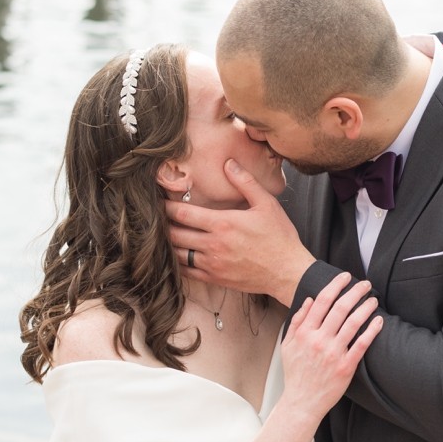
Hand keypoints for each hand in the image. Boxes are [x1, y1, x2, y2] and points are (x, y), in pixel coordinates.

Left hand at [168, 160, 316, 304]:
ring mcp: (213, 264)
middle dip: (162, 225)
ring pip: (177, 254)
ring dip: (167, 245)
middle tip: (153, 218)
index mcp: (223, 223)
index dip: (165, 207)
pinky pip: (187, 272)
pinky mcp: (216, 278)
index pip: (183, 214)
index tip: (157, 201)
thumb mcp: (267, 204)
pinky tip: (175, 256)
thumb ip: (245, 182)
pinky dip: (176, 264)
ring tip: (161, 236)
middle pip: (174, 234)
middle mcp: (213, 245)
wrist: (288, 272)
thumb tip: (228, 163)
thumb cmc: (280, 238)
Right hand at [279, 273, 382, 420]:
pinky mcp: (346, 367)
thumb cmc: (296, 374)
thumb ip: (297, 321)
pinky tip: (378, 321)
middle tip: (365, 284)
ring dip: (366, 307)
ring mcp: (333, 354)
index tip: (345, 277)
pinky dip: (372, 330)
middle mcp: (319, 340)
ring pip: (353, 323)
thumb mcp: (287, 345)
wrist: (302, 401)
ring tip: (373, 300)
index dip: (335, 285)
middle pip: (340, 308)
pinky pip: (362, 344)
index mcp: (304, 333)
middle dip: (355, 291)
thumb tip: (307, 300)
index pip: (322, 301)